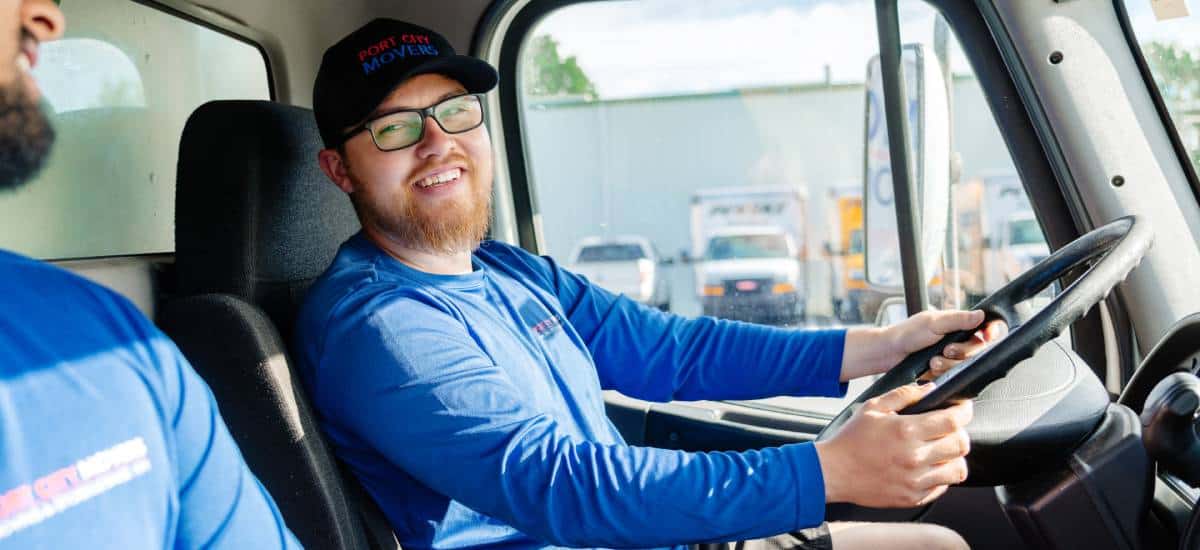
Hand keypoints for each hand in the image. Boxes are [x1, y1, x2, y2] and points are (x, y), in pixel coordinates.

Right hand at [814, 383, 972, 507]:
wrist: (833, 472)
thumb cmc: (851, 439)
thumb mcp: (873, 408)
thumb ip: (903, 395)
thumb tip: (930, 388)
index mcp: (905, 430)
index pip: (953, 420)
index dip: (964, 411)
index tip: (962, 408)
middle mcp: (914, 457)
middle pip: (961, 444)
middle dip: (960, 433)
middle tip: (950, 429)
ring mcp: (915, 480)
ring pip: (958, 469)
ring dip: (954, 457)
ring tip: (942, 450)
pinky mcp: (913, 497)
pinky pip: (943, 487)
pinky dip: (941, 476)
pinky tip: (928, 467)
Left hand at [840, 310, 1006, 381]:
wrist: (889, 353)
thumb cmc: (907, 333)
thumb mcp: (933, 323)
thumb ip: (958, 319)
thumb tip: (982, 315)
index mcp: (958, 324)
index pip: (986, 327)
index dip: (990, 332)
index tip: (986, 335)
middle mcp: (959, 339)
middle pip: (979, 349)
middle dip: (963, 351)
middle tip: (946, 349)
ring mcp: (953, 356)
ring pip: (967, 364)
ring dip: (950, 364)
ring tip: (933, 360)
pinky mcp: (947, 371)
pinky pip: (955, 375)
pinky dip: (943, 373)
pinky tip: (931, 369)